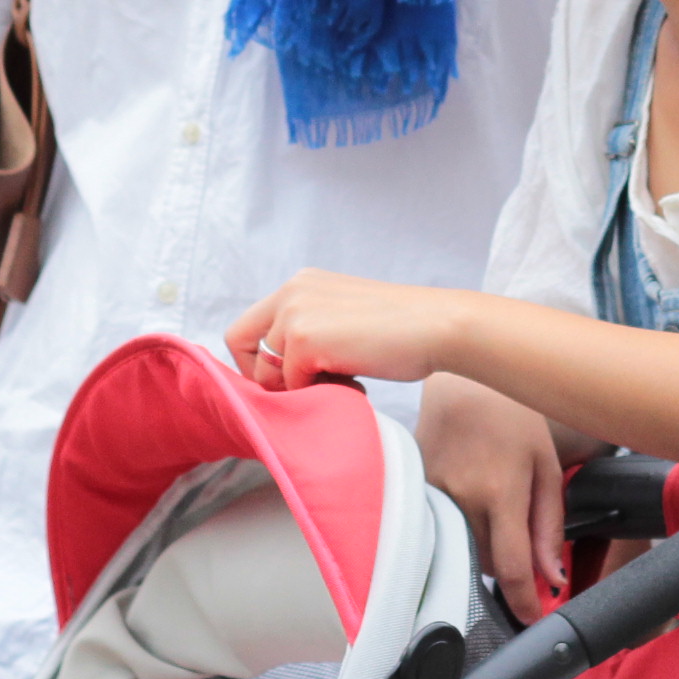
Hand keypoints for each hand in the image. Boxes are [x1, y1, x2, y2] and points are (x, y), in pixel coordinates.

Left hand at [225, 270, 467, 390]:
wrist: (437, 326)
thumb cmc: (402, 330)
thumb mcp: (342, 318)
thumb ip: (310, 331)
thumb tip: (282, 375)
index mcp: (300, 284)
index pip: (246, 328)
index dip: (257, 362)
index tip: (288, 382)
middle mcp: (291, 291)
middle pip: (241, 346)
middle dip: (269, 378)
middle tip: (312, 388)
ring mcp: (295, 313)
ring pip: (267, 372)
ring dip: (300, 388)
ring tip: (344, 383)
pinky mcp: (304, 338)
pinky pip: (292, 385)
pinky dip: (320, 394)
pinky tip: (356, 383)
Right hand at [420, 374, 570, 621]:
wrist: (461, 380)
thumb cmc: (512, 417)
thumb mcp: (546, 466)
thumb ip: (549, 526)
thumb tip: (552, 578)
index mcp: (500, 492)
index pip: (512, 569)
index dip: (525, 603)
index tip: (533, 618)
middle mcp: (461, 498)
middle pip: (486, 564)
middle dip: (507, 564)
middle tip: (519, 537)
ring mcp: (431, 495)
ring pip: (460, 549)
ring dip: (481, 546)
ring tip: (491, 506)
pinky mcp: (413, 490)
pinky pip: (438, 528)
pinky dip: (456, 527)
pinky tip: (466, 499)